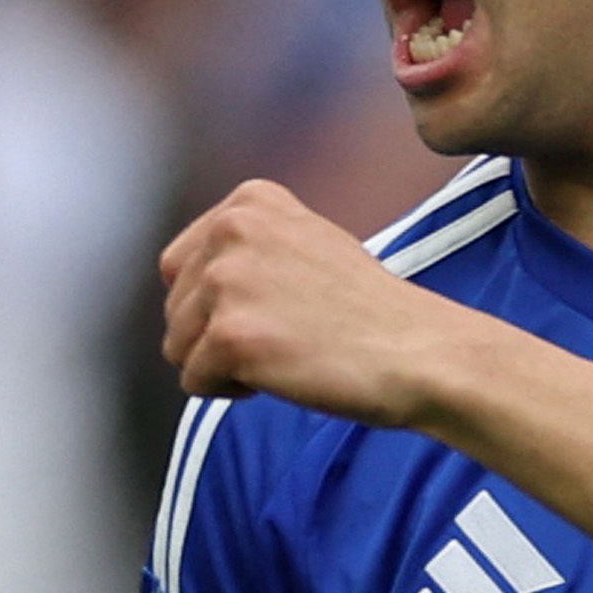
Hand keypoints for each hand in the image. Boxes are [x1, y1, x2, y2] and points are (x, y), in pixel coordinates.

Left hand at [159, 180, 462, 425]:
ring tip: (283, 353)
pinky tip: (283, 374)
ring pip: (178, 346)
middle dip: (216, 335)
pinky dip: (230, 392)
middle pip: (175, 307)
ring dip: (222, 364)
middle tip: (284, 336)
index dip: (217, 303)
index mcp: (250, 200)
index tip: (275, 308)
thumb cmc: (367, 310)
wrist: (417, 350)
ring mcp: (229, 281)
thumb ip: (246, 246)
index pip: (180, 265)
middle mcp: (232, 229)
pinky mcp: (230, 335)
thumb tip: (183, 278)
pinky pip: (193, 381)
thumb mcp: (305, 242)